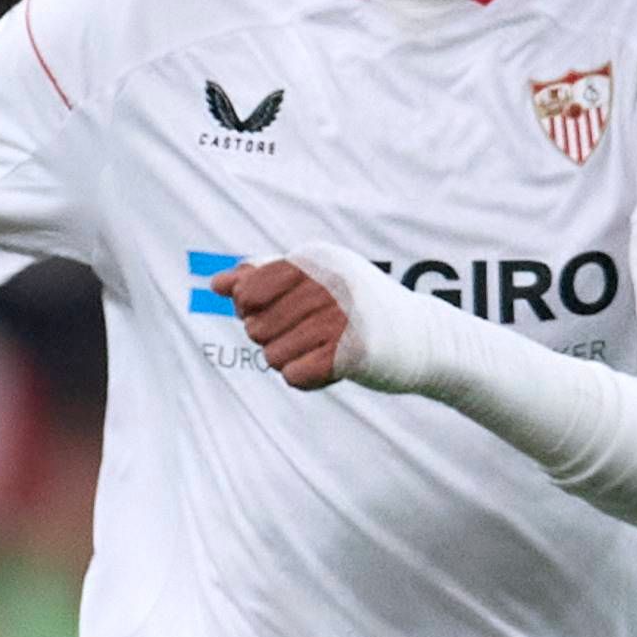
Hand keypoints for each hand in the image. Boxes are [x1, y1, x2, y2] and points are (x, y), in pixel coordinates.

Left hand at [218, 257, 357, 390]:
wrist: (421, 336)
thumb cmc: (356, 308)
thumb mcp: (313, 280)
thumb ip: (263, 277)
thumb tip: (216, 284)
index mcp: (316, 258)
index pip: (247, 291)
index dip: (249, 309)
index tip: (273, 309)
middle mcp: (329, 282)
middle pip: (255, 328)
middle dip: (273, 339)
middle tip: (308, 333)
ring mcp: (344, 317)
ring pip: (272, 356)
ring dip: (291, 360)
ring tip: (321, 348)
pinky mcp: (355, 352)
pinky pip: (294, 376)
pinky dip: (306, 377)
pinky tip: (330, 365)